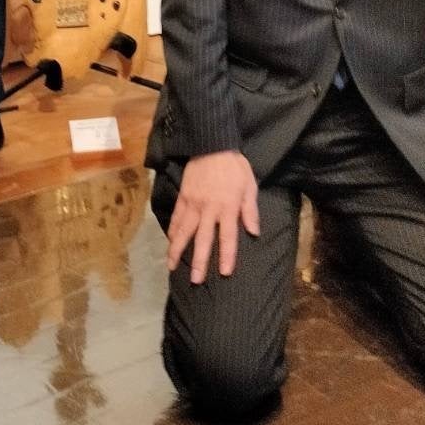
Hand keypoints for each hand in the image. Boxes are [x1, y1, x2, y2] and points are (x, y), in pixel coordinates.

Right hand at [166, 150, 259, 283]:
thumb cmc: (234, 166)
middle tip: (196, 281)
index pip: (228, 236)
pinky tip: (169, 242)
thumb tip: (254, 232)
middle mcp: (209, 208)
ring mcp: (193, 203)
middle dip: (199, 261)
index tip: (225, 273)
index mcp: (228, 207)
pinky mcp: (183, 196)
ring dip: (178, 249)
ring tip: (171, 266)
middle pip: (203, 239)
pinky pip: (176, 217)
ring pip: (184, 230)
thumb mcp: (249, 184)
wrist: (211, 144)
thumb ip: (250, 209)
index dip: (227, 255)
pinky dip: (172, 230)